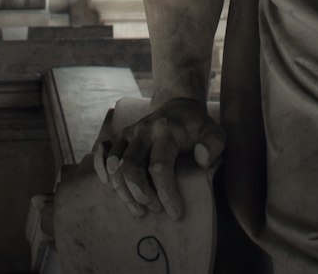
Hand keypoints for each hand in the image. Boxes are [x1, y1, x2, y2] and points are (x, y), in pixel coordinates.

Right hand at [91, 97, 224, 220]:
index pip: (160, 166)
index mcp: (166, 130)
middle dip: (141, 194)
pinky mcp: (120, 136)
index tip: (175, 214)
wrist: (178, 104)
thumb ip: (214, 144)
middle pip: (131, 167)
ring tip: (138, 209)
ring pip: (114, 164)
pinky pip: (103, 155)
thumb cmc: (196, 126)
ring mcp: (130, 132)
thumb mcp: (213, 132)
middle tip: (154, 209)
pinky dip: (103, 173)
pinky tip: (113, 188)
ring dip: (123, 191)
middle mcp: (144, 130)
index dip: (166, 194)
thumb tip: (201, 159)